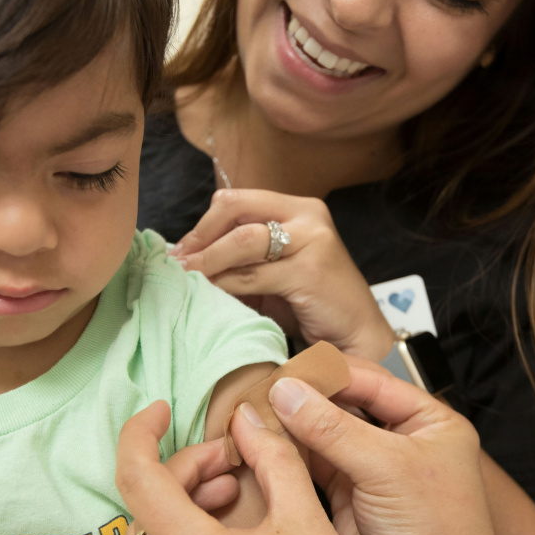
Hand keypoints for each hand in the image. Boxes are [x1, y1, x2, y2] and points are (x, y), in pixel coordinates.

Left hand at [115, 401, 368, 534]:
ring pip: (150, 532)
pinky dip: (185, 530)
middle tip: (233, 460)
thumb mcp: (307, 522)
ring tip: (234, 490)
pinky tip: (227, 526)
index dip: (140, 432)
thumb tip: (247, 418)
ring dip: (185, 499)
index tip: (160, 409)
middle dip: (186, 467)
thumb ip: (274, 459)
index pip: (137, 477)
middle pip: (146, 502)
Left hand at [169, 188, 394, 359]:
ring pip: (242, 241)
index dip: (203, 224)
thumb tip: (187, 257)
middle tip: (178, 263)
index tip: (181, 249)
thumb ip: (242, 258)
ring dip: (207, 262)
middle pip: (236, 210)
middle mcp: (308, 215)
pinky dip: (225, 284)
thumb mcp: (274, 272)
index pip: (237, 200)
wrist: (356, 333)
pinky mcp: (310, 270)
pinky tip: (210, 294)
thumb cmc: (312, 304)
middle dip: (200, 237)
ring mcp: (312, 240)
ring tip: (186, 278)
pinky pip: (252, 275)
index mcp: (298, 208)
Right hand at [270, 361, 529, 534]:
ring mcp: (371, 468)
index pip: (370, 380)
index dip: (327, 374)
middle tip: (265, 392)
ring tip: (257, 414)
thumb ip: (335, 428)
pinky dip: (287, 456)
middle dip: (304, 399)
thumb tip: (290, 392)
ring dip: (291, 426)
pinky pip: (311, 465)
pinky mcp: (347, 496)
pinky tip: (264, 444)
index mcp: (428, 420)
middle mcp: (399, 439)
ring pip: (322, 434)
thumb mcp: (388, 470)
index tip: (286, 371)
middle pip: (342, 404)